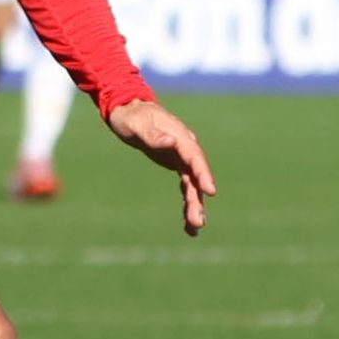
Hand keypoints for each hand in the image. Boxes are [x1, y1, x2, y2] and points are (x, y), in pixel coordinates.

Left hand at [107, 99, 215, 234]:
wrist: (129, 110)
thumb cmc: (131, 116)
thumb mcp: (137, 125)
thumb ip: (153, 135)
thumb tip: (171, 143)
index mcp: (179, 136)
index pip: (194, 157)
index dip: (203, 174)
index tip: (210, 191)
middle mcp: (186, 148)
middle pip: (195, 176)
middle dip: (197, 199)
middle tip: (198, 222)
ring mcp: (183, 158)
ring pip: (192, 185)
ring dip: (194, 206)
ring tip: (194, 229)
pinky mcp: (177, 165)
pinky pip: (186, 187)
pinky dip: (187, 203)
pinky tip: (189, 225)